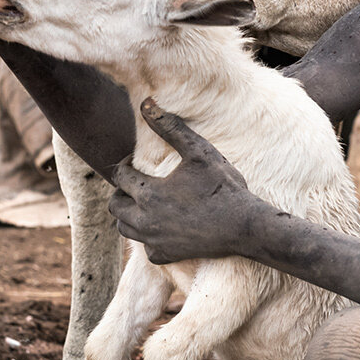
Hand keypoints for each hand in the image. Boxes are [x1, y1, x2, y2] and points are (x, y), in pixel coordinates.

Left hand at [109, 99, 260, 263]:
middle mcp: (144, 220)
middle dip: (121, 191)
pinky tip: (161, 228)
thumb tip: (146, 103)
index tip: (136, 161)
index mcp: (148, 193)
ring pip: (124, 228)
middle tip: (137, 182)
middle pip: (115, 205)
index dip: (125, 164)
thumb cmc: (223, 187)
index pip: (120, 176)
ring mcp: (154, 241)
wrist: (244, 226)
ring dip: (128, 214)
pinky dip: (148, 238)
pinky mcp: (166, 256)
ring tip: (144, 203)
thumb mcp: (199, 151)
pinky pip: (145, 250)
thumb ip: (170, 127)